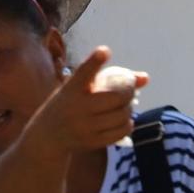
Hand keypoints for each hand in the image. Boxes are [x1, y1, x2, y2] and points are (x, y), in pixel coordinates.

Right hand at [29, 47, 147, 154]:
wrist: (48, 135)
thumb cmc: (67, 105)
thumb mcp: (77, 89)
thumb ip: (108, 80)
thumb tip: (146, 77)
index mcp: (70, 89)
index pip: (83, 73)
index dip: (94, 61)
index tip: (105, 50)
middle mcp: (77, 107)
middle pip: (114, 97)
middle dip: (129, 91)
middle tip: (130, 89)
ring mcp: (85, 126)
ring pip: (121, 115)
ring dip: (129, 108)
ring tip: (125, 105)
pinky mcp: (93, 141)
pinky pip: (120, 131)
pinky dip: (127, 124)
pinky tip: (123, 119)